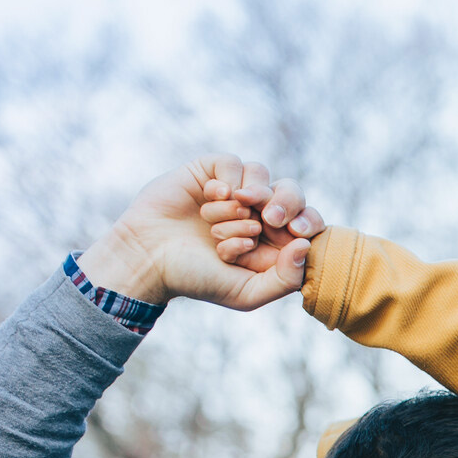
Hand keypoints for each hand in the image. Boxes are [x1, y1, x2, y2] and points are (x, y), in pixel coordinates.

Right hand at [75, 156, 321, 311]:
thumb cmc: (197, 278)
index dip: (308, 222)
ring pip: (260, 178)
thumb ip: (283, 279)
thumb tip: (305, 246)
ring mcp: (234, 190)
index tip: (297, 234)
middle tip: (270, 220)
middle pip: (291, 192)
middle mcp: (256, 212)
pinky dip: (227, 182)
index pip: (308, 221)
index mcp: (272, 240)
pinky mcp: (210, 172)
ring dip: (243, 203)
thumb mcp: (246, 293)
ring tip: (220, 222)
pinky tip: (211, 198)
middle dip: (286, 205)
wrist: (148, 258)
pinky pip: (233, 164)